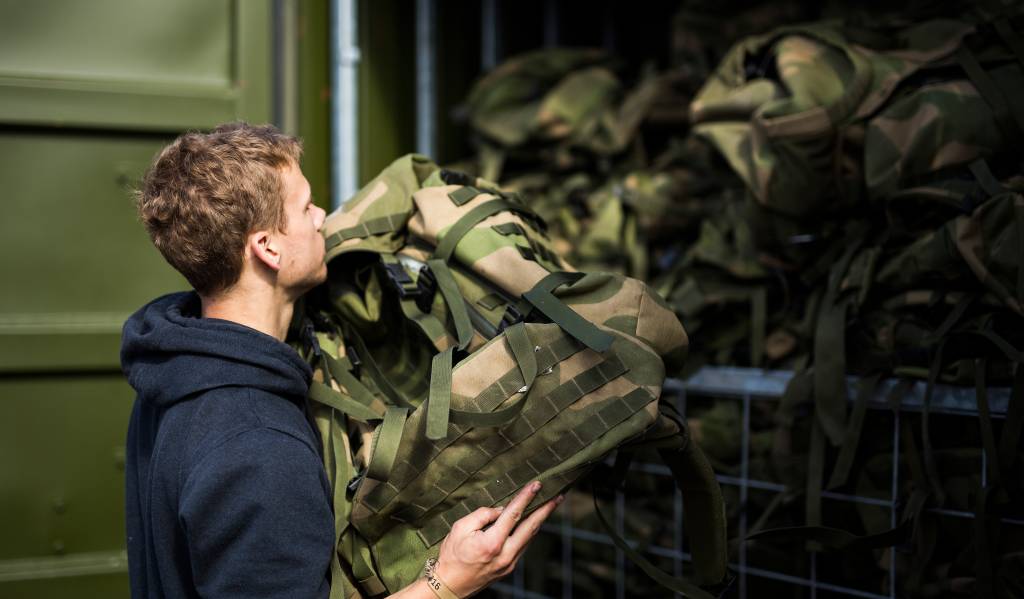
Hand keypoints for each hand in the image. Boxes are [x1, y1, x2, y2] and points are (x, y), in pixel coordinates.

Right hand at [434, 481, 562, 596]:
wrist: (450, 585)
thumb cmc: (452, 556)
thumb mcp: (460, 528)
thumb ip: (482, 515)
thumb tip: (500, 509)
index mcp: (492, 543)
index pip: (513, 514)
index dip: (526, 497)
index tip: (537, 485)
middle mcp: (505, 554)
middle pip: (531, 527)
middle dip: (546, 510)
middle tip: (558, 496)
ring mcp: (509, 563)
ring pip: (530, 537)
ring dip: (541, 520)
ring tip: (550, 505)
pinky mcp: (509, 568)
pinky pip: (523, 545)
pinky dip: (530, 532)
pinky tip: (533, 522)